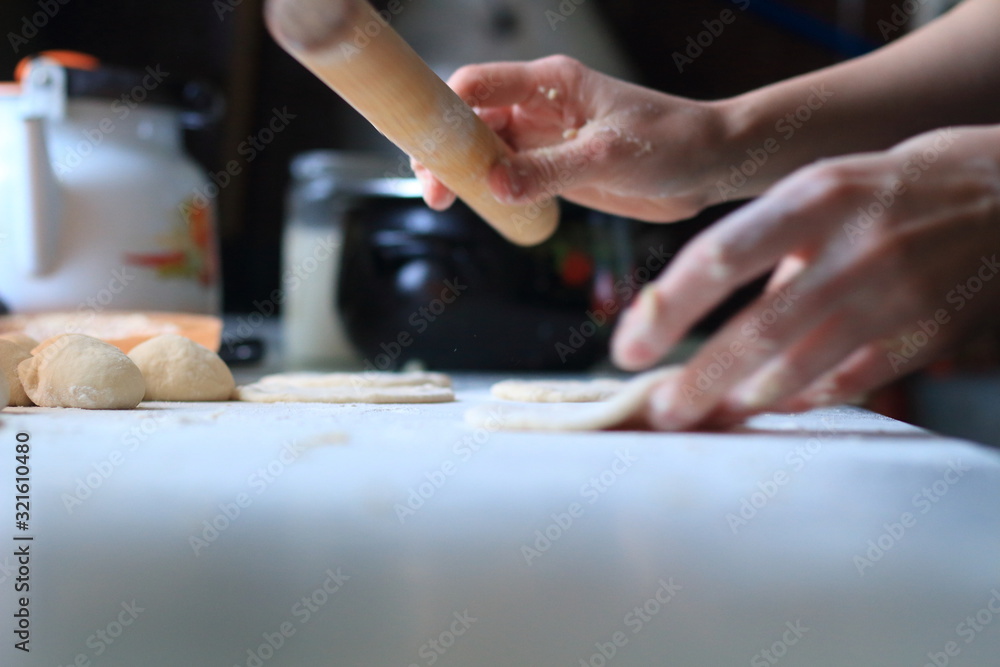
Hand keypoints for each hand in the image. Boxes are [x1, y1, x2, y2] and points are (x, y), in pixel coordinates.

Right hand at [413, 55, 728, 221]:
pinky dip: (489, 190)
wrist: (709, 167)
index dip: (444, 109)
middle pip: (472, 121)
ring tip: (444, 200)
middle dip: (446, 150)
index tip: (425, 144)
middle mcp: (541, 107)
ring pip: (486, 152)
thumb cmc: (671, 143)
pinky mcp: (555, 170)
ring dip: (463, 173)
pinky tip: (477, 206)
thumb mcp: (608, 156)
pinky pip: (509, 177)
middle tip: (433, 188)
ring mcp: (546, 140)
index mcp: (551, 83)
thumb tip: (494, 184)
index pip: (478, 84)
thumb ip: (548, 170)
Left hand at [610, 126, 999, 428]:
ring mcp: (895, 295)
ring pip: (800, 367)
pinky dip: (805, 397)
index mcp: (814, 198)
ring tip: (705, 414)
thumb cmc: (893, 189)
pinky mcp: (927, 333)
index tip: (629, 348)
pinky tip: (771, 405)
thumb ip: (768, 247)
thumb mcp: (823, 190)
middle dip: (699, 380)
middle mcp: (853, 248)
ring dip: (743, 399)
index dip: (667, 310)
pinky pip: (851, 381)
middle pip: (756, 330)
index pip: (719, 258)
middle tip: (660, 411)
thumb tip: (708, 314)